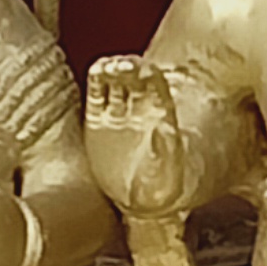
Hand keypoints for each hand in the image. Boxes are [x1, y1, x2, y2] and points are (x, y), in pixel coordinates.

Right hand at [86, 56, 186, 226]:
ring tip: (107, 67)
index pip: (159, 89)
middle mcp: (140, 109)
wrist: (138, 200)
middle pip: (136, 80)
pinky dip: (97, 80)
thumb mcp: (170, 172)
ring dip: (112, 71)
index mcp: (162, 117)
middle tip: (123, 65)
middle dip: (131, 69)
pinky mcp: (97, 120)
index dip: (153, 78)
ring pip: (116, 82)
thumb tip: (165, 128)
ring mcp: (119, 113)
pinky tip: (97, 72)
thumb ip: (167, 150)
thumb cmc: (161, 187)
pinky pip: (97, 93)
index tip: (147, 71)